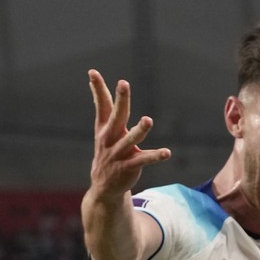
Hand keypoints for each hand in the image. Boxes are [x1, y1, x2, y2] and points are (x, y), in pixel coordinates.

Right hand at [86, 70, 170, 198]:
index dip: (97, 88)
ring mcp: (118, 153)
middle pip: (116, 116)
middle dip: (121, 100)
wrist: (104, 187)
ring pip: (129, 139)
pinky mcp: (128, 167)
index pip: (100, 105)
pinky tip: (167, 152)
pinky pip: (144, 160)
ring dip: (139, 130)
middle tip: (123, 83)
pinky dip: (155, 156)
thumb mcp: (102, 131)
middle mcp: (109, 139)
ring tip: (148, 120)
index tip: (92, 72)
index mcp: (103, 128)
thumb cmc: (107, 153)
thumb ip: (102, 110)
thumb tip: (96, 88)